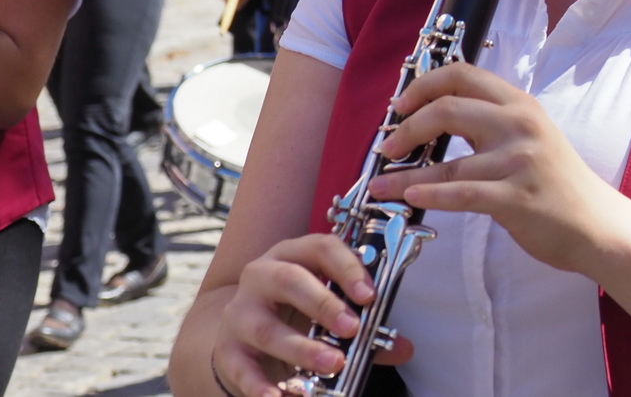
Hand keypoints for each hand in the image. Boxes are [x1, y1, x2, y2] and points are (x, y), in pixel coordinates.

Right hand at [213, 233, 411, 396]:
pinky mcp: (226, 348)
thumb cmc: (296, 314)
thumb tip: (403, 348)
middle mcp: (262, 275)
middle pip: (289, 279)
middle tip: (352, 328)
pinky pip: (241, 367)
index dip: (347, 268)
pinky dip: (260, 386)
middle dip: (323, 304)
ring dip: (302, 349)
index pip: (320, 248)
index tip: (370, 296)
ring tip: (332, 366)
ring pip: (266, 328)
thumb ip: (366, 328)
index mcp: (293, 255)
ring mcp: (240, 312)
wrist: (244, 335)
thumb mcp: (328, 311)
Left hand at [368, 63, 625, 275]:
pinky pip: (462, 193)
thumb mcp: (531, 138)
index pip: (464, 74)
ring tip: (379, 183)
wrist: (598, 224)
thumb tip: (438, 116)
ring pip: (448, 161)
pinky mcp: (516, 199)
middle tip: (388, 144)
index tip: (400, 105)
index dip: (424, 85)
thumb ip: (493, 123)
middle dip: (408, 125)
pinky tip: (410, 197)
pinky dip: (431, 194)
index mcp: (520, 105)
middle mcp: (520, 125)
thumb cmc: (559, 184)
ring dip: (403, 173)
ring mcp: (519, 161)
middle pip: (448, 108)